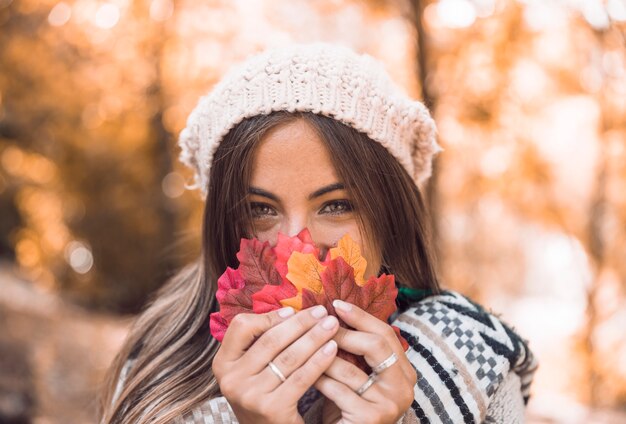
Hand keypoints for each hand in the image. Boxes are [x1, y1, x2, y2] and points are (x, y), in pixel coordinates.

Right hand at [212, 305, 339, 423]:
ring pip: (289, 357)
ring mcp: (250, 395)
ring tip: (331, 326)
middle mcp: (231, 379)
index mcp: (223, 363)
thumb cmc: (264, 394)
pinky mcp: (272, 408)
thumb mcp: (251, 370)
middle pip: (270, 340)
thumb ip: (260, 343)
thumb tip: (291, 311)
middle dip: (300, 323)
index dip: (269, 317)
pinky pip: (301, 377)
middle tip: (321, 311)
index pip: (242, 327)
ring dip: (314, 337)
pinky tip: (332, 349)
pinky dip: (319, 360)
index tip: (293, 311)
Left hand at [314, 300, 416, 423]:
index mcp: (404, 372)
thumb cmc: (347, 406)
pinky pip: (338, 389)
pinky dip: (319, 380)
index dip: (361, 317)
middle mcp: (404, 387)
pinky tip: (305, 375)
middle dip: (345, 333)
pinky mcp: (371, 418)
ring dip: (323, 357)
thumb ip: (354, 351)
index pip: (386, 334)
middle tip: (321, 325)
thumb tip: (333, 312)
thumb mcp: (356, 374)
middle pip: (376, 345)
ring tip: (305, 348)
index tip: (336, 304)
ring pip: (350, 368)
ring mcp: (389, 404)